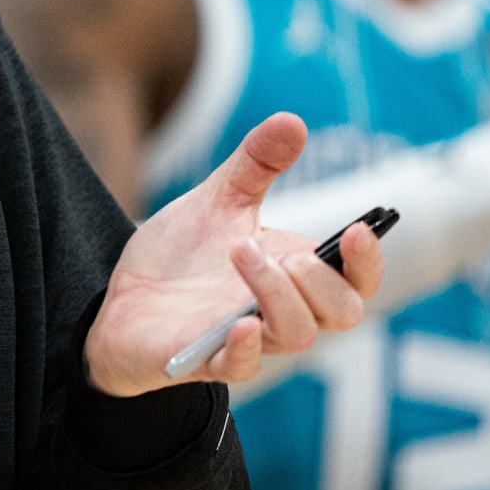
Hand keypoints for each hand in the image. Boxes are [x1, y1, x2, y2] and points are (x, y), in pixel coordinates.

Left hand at [83, 113, 383, 396]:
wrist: (121, 294)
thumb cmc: (182, 254)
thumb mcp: (218, 199)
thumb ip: (256, 164)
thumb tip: (293, 121)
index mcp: (293, 271)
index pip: (356, 280)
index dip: (368, 262)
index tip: (358, 231)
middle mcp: (279, 309)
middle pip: (342, 313)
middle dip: (323, 280)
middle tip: (287, 251)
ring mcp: (245, 338)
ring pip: (296, 337)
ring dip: (279, 295)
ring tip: (242, 252)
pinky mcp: (204, 359)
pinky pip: (239, 369)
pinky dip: (245, 350)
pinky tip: (238, 324)